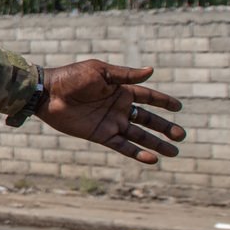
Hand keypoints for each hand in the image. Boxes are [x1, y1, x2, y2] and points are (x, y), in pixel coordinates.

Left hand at [37, 60, 184, 163]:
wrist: (48, 93)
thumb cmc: (72, 78)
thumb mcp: (101, 71)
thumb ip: (126, 75)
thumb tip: (151, 71)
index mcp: (120, 90)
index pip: (148, 97)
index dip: (163, 102)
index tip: (179, 108)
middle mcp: (118, 107)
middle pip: (147, 119)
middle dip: (164, 128)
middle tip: (181, 136)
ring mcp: (110, 122)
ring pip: (139, 136)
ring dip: (156, 143)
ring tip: (174, 152)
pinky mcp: (100, 135)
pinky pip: (122, 146)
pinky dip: (137, 153)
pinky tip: (152, 159)